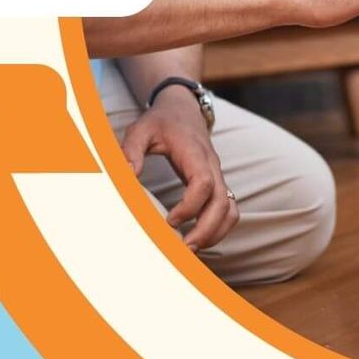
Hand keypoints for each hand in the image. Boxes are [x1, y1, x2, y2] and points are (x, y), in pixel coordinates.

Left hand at [118, 91, 238, 248]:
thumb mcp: (141, 129)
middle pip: (223, 202)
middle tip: (184, 248)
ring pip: (230, 209)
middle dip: (207, 229)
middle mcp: (212, 166)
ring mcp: (218, 176)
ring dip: (216, 232)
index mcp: (195, 153)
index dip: (190, 206)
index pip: (203, 183)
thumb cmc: (161, 121)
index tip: (169, 221)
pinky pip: (229, 209)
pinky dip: (220, 227)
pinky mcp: (217, 184)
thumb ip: (131, 150)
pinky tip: (199, 238)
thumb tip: (127, 176)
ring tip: (192, 248)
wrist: (183, 110)